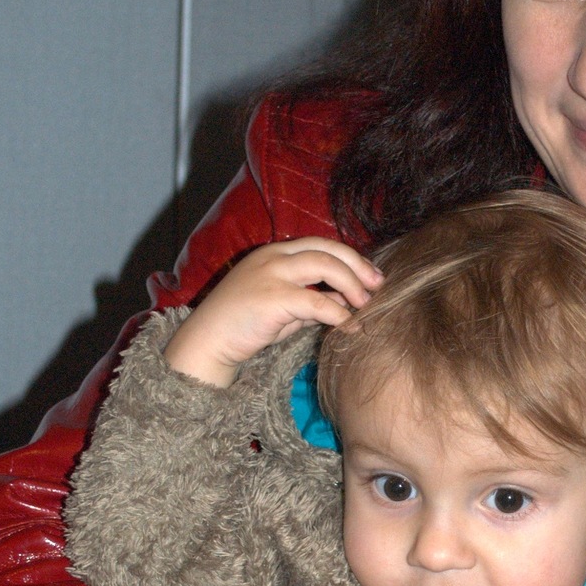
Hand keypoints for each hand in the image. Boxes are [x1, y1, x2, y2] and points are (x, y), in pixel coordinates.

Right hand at [163, 238, 382, 387]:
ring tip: (365, 305)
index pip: (322, 243)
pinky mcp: (272, 298)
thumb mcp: (284, 307)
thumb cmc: (246, 325)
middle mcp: (274, 256)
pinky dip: (339, 314)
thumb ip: (312, 299)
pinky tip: (350, 327)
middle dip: (358, 266)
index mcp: (276, 252)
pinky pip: (317, 302)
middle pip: (328, 248)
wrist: (208, 341)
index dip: (351, 257)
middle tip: (377, 286)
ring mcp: (272, 274)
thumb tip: (347, 302)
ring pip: (325, 266)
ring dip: (352, 285)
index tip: (370, 276)